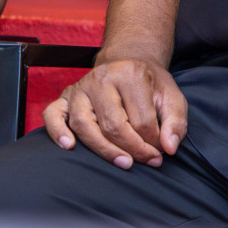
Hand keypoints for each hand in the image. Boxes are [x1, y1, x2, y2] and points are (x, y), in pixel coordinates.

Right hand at [43, 58, 187, 169]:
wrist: (128, 64)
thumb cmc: (150, 85)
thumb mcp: (171, 96)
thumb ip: (175, 121)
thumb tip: (170, 147)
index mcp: (131, 73)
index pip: (141, 118)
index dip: (153, 141)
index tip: (161, 152)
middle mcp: (102, 78)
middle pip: (113, 124)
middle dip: (132, 148)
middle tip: (148, 161)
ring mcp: (80, 88)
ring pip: (84, 125)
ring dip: (103, 149)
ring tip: (123, 163)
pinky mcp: (64, 97)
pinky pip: (52, 115)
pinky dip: (57, 132)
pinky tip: (69, 146)